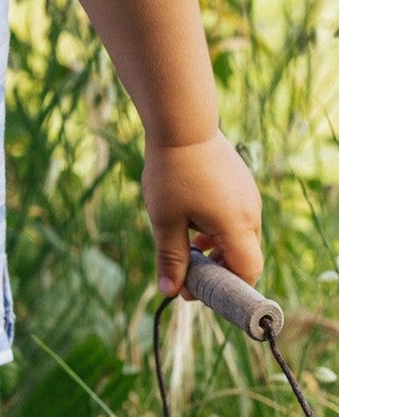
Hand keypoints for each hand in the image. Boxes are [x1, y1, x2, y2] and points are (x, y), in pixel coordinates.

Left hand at [142, 132, 263, 296]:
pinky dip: (219, 228)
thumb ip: (170, 257)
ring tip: (187, 244)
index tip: (198, 290)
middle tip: (187, 272)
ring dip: (217, 248)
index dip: (226, 288)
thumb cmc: (172, 173)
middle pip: (245, 256)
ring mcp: (249, 196)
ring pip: (240, 236)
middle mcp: (251, 213)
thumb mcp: (165, 219)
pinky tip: (193, 221)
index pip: (247, 272)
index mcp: (237, 226)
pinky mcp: (242, 183)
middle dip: (218, 270)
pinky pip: (237, 217)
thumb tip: (170, 291)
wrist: (182, 125)